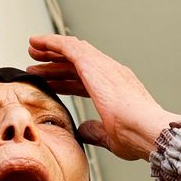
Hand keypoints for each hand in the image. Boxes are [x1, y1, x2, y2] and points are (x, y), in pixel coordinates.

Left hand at [26, 35, 180, 160]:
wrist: (147, 130)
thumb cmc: (136, 137)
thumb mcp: (110, 137)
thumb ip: (95, 131)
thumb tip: (83, 129)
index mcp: (116, 90)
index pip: (84, 82)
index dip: (64, 82)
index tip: (49, 84)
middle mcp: (111, 74)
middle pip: (77, 65)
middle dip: (55, 64)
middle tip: (36, 64)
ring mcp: (104, 67)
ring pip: (72, 51)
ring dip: (51, 50)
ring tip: (32, 49)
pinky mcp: (94, 64)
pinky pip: (68, 47)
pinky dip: (51, 43)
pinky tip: (37, 43)